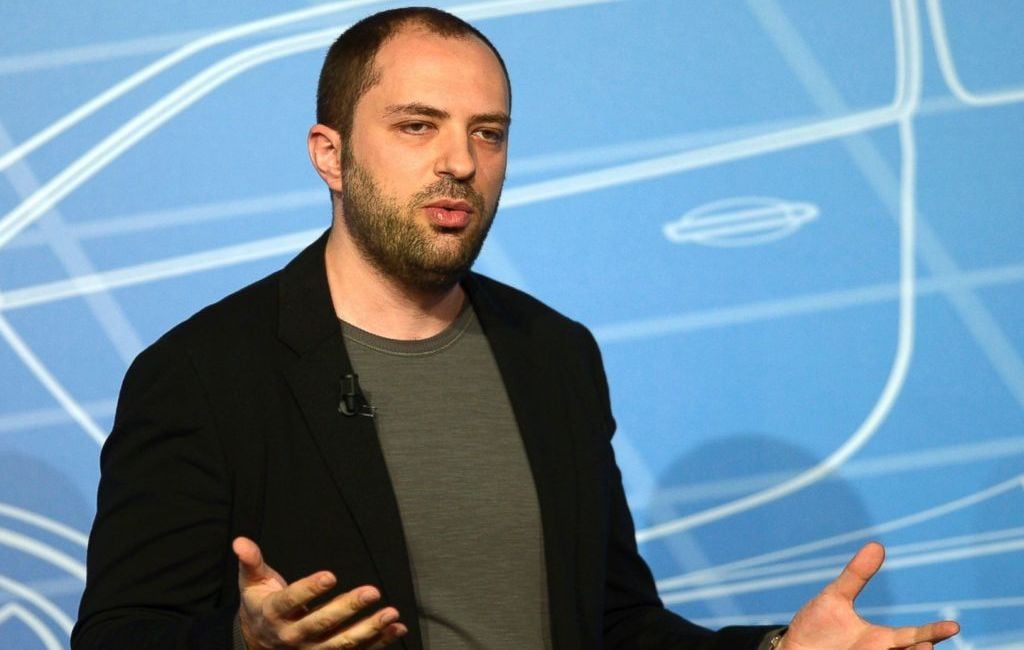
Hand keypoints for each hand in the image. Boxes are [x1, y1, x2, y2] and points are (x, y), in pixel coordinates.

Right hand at [233, 536, 406, 648]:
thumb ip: (251, 562)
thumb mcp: (251, 583)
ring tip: (391, 613)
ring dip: (369, 630)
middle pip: (321, 624)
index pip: (291, 602)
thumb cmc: (261, 604)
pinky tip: (397, 627)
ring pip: (341, 643)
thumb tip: (240, 541)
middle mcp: (292, 636)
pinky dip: (378, 642)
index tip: (330, 575)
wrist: (258, 642)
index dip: (309, 589)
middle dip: (348, 608)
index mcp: (273, 614)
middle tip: (372, 591)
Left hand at [780, 542, 958, 649]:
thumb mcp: (835, 598)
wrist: (792, 648)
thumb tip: (877, 544)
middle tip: (927, 644)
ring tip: (918, 647)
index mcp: (881, 639)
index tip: (954, 626)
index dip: (933, 632)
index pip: (913, 636)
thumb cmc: (817, 626)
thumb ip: (856, 575)